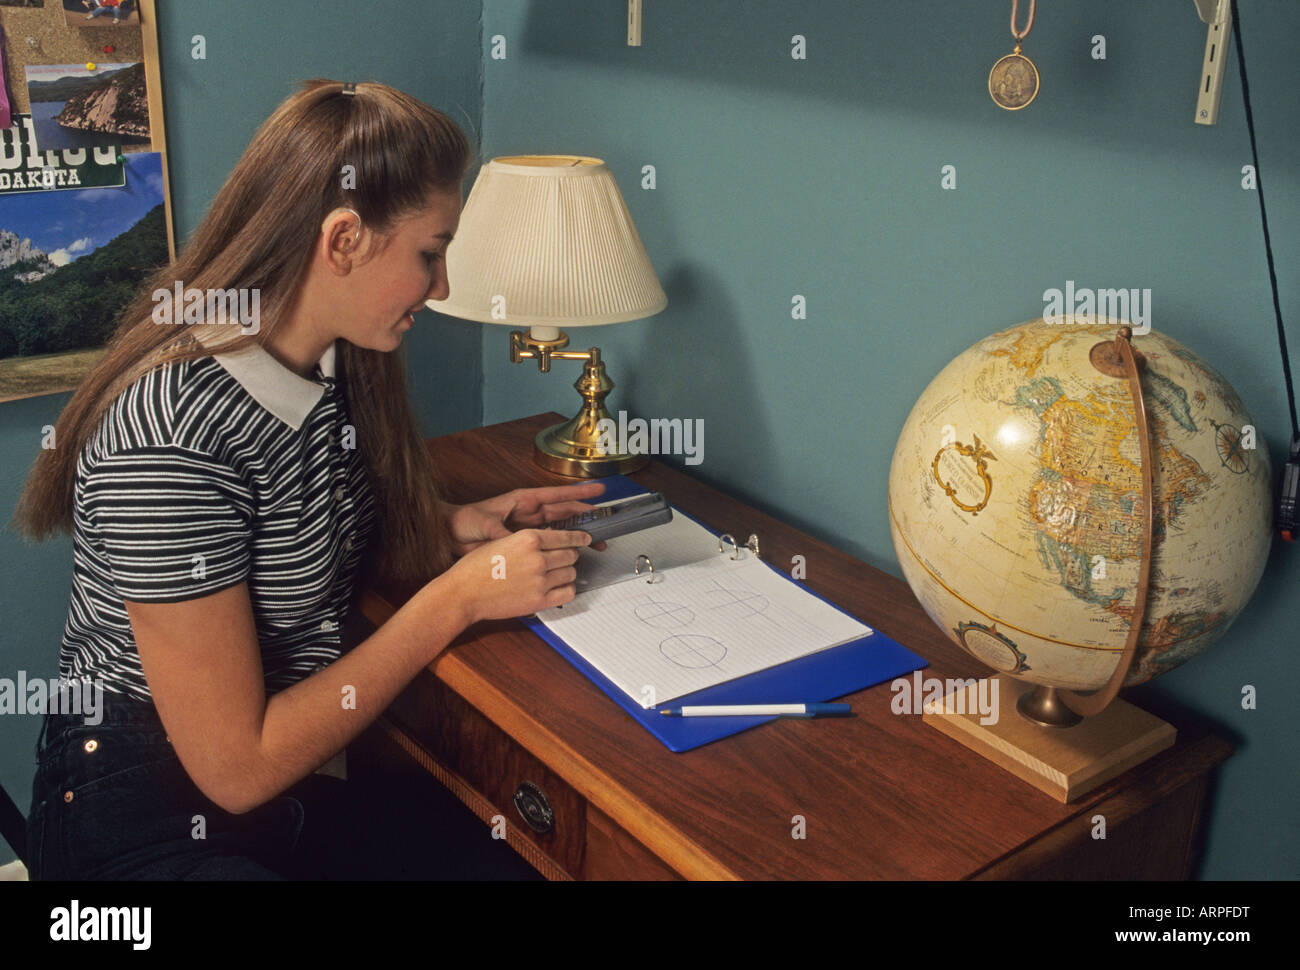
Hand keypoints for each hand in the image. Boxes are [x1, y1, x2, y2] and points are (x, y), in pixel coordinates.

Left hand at [444, 482, 607, 555]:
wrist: (450, 534)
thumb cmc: (465, 521)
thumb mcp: (486, 525)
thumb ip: (504, 534)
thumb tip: (517, 543)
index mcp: (524, 500)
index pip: (558, 495)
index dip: (580, 492)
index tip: (599, 490)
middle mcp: (529, 512)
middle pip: (565, 512)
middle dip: (586, 517)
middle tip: (605, 524)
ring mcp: (528, 527)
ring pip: (560, 528)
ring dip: (577, 533)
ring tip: (595, 541)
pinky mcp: (524, 541)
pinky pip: (548, 543)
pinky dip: (560, 547)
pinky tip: (572, 554)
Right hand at [446, 528, 591, 623]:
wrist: (463, 593)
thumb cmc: (476, 567)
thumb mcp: (503, 541)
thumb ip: (528, 540)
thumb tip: (551, 540)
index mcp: (529, 539)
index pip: (566, 536)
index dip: (579, 538)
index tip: (585, 539)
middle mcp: (538, 558)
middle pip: (571, 555)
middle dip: (570, 556)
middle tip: (564, 559)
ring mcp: (540, 580)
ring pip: (571, 573)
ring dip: (567, 573)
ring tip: (555, 574)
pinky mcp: (539, 601)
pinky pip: (568, 593)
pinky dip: (566, 589)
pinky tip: (556, 588)